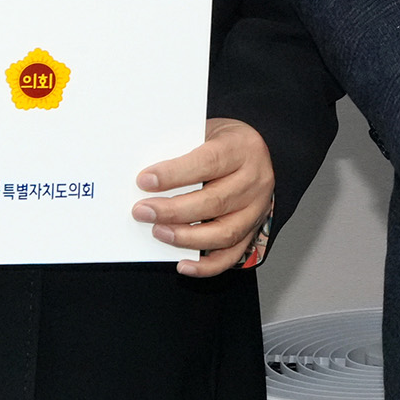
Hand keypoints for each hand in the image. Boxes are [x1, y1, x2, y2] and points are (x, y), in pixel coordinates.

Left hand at [134, 119, 275, 277]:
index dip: (175, 174)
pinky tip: (183, 264)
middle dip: (173, 210)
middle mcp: (255, 180)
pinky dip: (207, 266)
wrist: (255, 152)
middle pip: (215, 201)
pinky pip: (231, 255)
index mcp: (242, 148)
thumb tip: (147, 176)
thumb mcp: (206, 132)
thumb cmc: (225, 142)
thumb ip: (182, 150)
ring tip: (158, 232)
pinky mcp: (252, 230)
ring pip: (224, 232)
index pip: (208, 162)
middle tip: (142, 211)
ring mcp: (257, 209)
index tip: (145, 180)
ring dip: (187, 237)